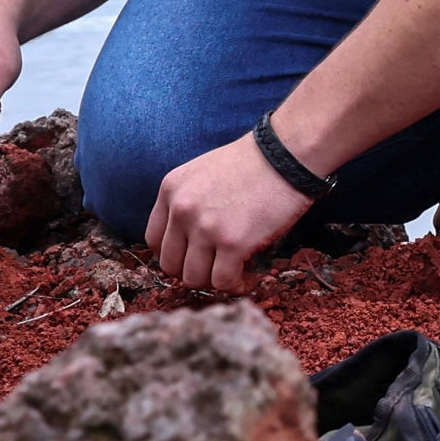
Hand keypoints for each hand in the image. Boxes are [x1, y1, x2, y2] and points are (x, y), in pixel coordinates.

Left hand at [145, 128, 316, 295]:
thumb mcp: (202, 172)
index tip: (193, 258)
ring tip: (236, 273)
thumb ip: (188, 201)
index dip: (174, 255)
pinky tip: (250, 276)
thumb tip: (188, 239)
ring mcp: (205, 227)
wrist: (286, 154)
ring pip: (194, 279)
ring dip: (215, 281)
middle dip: (194, 271)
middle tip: (216, 268)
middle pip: (170, 265)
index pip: (153, 240)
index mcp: (171, 190)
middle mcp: (182, 210)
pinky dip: (237, 286)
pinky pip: (223, 282)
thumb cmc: (253, 163)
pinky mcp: (233, 243)